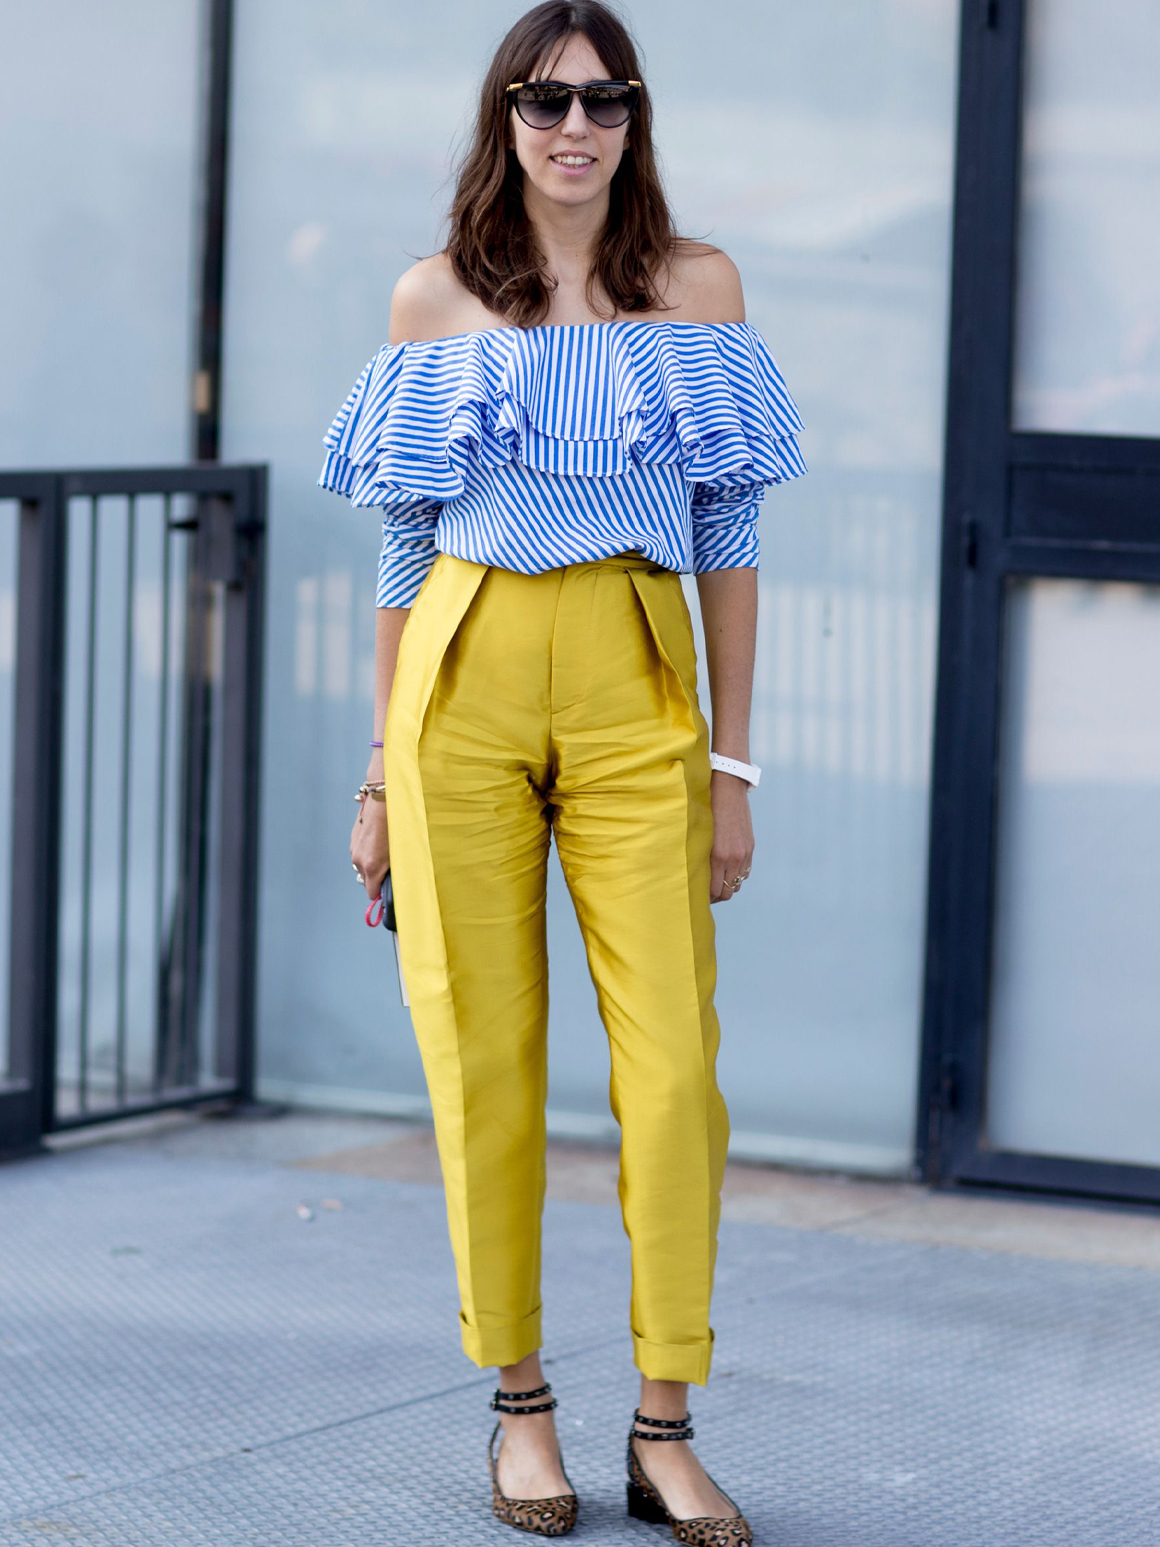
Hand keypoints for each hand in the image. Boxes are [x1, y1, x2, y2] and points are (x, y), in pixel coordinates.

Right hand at [350, 793, 390, 901]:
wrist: (385, 799)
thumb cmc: (400, 826)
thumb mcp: (403, 851)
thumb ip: (397, 869)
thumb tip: (398, 880)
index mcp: (373, 866)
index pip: (371, 893)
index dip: (381, 893)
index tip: (391, 889)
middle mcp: (359, 860)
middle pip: (366, 881)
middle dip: (377, 879)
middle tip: (391, 869)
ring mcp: (354, 849)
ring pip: (362, 866)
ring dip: (372, 865)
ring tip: (386, 853)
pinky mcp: (353, 839)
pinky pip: (359, 854)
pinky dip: (367, 853)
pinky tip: (379, 842)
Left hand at [709, 771, 753, 903]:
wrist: (727, 788)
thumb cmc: (706, 808)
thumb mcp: (699, 834)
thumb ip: (700, 855)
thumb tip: (695, 875)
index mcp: (718, 856)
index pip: (714, 890)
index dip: (706, 899)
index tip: (698, 899)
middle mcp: (734, 857)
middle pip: (728, 891)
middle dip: (716, 897)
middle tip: (706, 896)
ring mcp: (744, 853)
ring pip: (738, 883)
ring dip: (727, 886)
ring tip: (716, 884)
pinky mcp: (750, 847)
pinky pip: (745, 871)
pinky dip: (737, 876)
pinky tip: (727, 872)